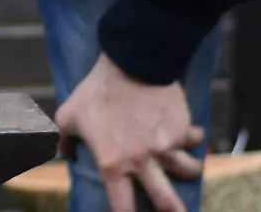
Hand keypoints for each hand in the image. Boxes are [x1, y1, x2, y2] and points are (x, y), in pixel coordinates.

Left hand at [55, 53, 205, 211]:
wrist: (131, 63)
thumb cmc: (97, 91)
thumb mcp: (69, 115)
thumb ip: (64, 139)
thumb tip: (66, 153)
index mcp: (113, 164)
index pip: (122, 207)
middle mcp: (143, 162)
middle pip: (168, 203)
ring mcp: (167, 147)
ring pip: (189, 171)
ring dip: (189, 170)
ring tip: (188, 167)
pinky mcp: (183, 129)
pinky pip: (195, 140)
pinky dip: (194, 138)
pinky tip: (189, 133)